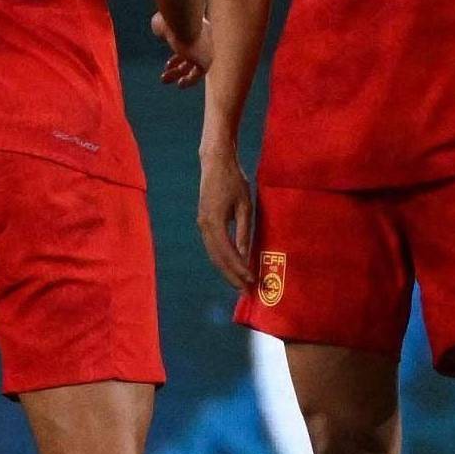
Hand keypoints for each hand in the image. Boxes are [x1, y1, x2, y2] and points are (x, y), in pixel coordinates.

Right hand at [152, 12, 210, 86]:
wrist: (183, 20)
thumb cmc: (170, 20)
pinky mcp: (205, 60)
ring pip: (194, 64)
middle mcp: (205, 37)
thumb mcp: (163, 24)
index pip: (191, 42)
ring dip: (178, 73)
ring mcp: (206, 49)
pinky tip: (180, 84)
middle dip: (178, 64)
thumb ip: (164, 29)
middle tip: (165, 70)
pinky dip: (189, 80)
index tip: (168, 63)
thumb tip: (162, 33)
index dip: (178, 54)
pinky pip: (198, 74)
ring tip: (164, 80)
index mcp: (198, 26)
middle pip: (193, 54)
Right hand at [197, 148, 253, 289]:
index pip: (227, 254)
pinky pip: (212, 246)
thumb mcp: (245, 206)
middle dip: (231, 276)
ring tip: (240, 283)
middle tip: (245, 291)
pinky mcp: (204, 222)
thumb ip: (244, 232)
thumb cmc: (233, 181)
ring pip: (213, 254)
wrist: (215, 162)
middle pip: (217, 258)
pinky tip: (232, 265)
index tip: (252, 281)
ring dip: (226, 270)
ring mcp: (202, 224)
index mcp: (214, 223)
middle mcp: (204, 227)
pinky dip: (222, 259)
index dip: (239, 269)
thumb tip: (246, 256)